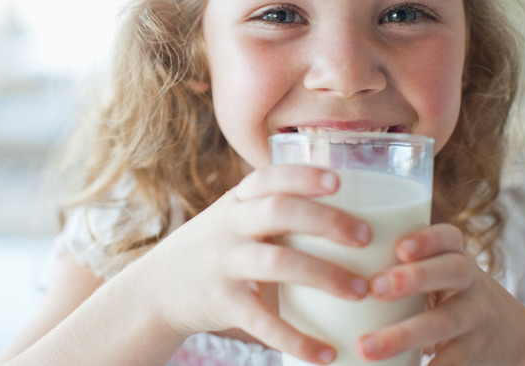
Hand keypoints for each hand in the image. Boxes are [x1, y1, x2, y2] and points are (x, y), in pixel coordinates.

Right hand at [138, 164, 371, 364]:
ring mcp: (223, 263)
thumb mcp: (234, 220)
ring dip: (324, 275)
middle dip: (326, 221)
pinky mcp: (220, 302)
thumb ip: (275, 211)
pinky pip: (261, 320)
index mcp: (237, 202)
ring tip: (360, 290)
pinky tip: (326, 353)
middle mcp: (229, 226)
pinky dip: (296, 338)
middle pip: (279, 211)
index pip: (269, 177)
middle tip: (367, 237)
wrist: (157, 289)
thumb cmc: (215, 250)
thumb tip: (349, 212)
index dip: (303, 176)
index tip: (339, 181)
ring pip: (276, 262)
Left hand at [358, 223, 524, 364]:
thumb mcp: (433, 274)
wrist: (514, 340)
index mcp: (453, 256)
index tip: (398, 247)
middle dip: (414, 278)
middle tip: (374, 288)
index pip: (449, 236)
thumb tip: (306, 265)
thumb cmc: (445, 297)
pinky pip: (452, 363)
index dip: (427, 239)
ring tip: (365, 347)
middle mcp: (470, 284)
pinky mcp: (476, 355)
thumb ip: (388, 265)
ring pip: (446, 322)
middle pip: (452, 271)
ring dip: (405, 334)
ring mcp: (476, 319)